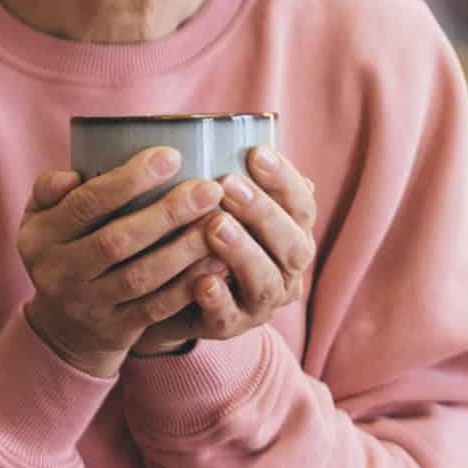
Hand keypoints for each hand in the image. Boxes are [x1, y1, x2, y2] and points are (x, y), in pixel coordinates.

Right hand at [19, 150, 230, 378]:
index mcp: (40, 237)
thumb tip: (74, 175)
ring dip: (184, 249)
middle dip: (167, 213)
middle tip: (209, 189)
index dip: (128, 180)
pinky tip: (217, 263)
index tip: (171, 156)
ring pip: (141, 276)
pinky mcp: (116, 329)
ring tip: (220, 222)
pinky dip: (188, 286)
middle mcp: (59, 272)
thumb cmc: (61, 250)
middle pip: (117, 241)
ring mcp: (88, 304)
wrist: (62, 325)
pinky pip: (157, 308)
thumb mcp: (39, 218)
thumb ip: (50, 189)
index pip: (86, 204)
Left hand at [169, 145, 317, 345]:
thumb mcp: (216, 205)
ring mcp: (260, 304)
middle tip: (229, 185)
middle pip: (292, 245)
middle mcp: (285, 271)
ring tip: (214, 226)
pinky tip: (201, 280)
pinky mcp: (228, 328)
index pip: (301, 207)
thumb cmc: (198, 237)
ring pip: (265, 282)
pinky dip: (217, 300)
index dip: (283, 180)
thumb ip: (233, 181)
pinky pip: (227, 319)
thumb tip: (250, 138)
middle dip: (263, 214)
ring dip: (242, 252)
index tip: (255, 153)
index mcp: (290, 236)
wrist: (165, 295)